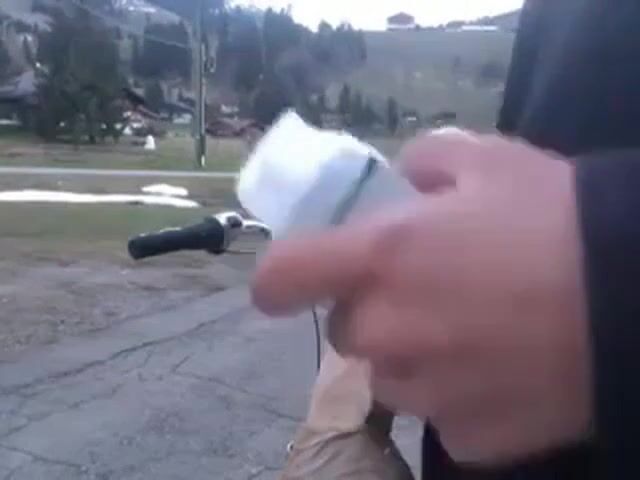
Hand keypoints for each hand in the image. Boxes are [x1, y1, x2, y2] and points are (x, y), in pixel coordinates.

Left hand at [252, 130, 592, 465]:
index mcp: (381, 259)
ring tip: (473, 331)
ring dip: (412, 355)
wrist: (637, 297)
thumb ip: (422, 161)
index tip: (295, 278)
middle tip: (428, 292)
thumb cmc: (555, 219)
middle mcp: (389, 332)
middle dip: (374, 311)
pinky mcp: (468, 437)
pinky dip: (459, 393)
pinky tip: (503, 368)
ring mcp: (427, 392)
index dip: (282, 277)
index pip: (282, 278)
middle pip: (345, 330)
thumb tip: (403, 183)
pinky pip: (442, 412)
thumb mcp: (487, 159)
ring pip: (389, 376)